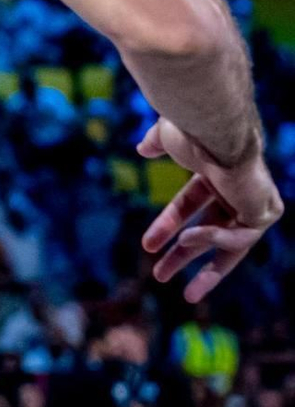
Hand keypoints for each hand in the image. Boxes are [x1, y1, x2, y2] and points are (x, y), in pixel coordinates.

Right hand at [141, 118, 283, 300]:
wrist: (217, 131)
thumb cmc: (192, 132)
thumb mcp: (166, 138)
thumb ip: (156, 143)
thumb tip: (141, 149)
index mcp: (214, 173)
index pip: (189, 206)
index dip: (167, 226)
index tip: (147, 246)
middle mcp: (236, 190)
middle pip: (210, 232)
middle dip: (184, 256)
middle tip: (160, 276)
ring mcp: (253, 204)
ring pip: (231, 247)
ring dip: (201, 267)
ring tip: (164, 272)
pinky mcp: (265, 214)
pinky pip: (239, 239)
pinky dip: (212, 239)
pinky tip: (188, 236)